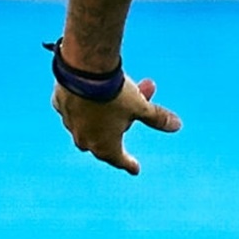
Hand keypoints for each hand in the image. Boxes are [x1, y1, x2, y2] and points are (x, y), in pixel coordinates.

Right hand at [54, 75, 181, 173]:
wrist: (84, 69)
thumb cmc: (115, 93)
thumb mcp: (140, 106)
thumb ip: (157, 118)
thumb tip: (177, 125)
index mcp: (105, 146)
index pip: (119, 160)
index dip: (129, 164)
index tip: (135, 169)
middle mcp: (84, 139)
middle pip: (102, 142)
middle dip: (116, 132)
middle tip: (130, 119)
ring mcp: (70, 122)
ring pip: (85, 126)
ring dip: (99, 118)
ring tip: (110, 102)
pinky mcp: (60, 104)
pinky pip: (72, 109)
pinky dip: (81, 104)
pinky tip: (87, 94)